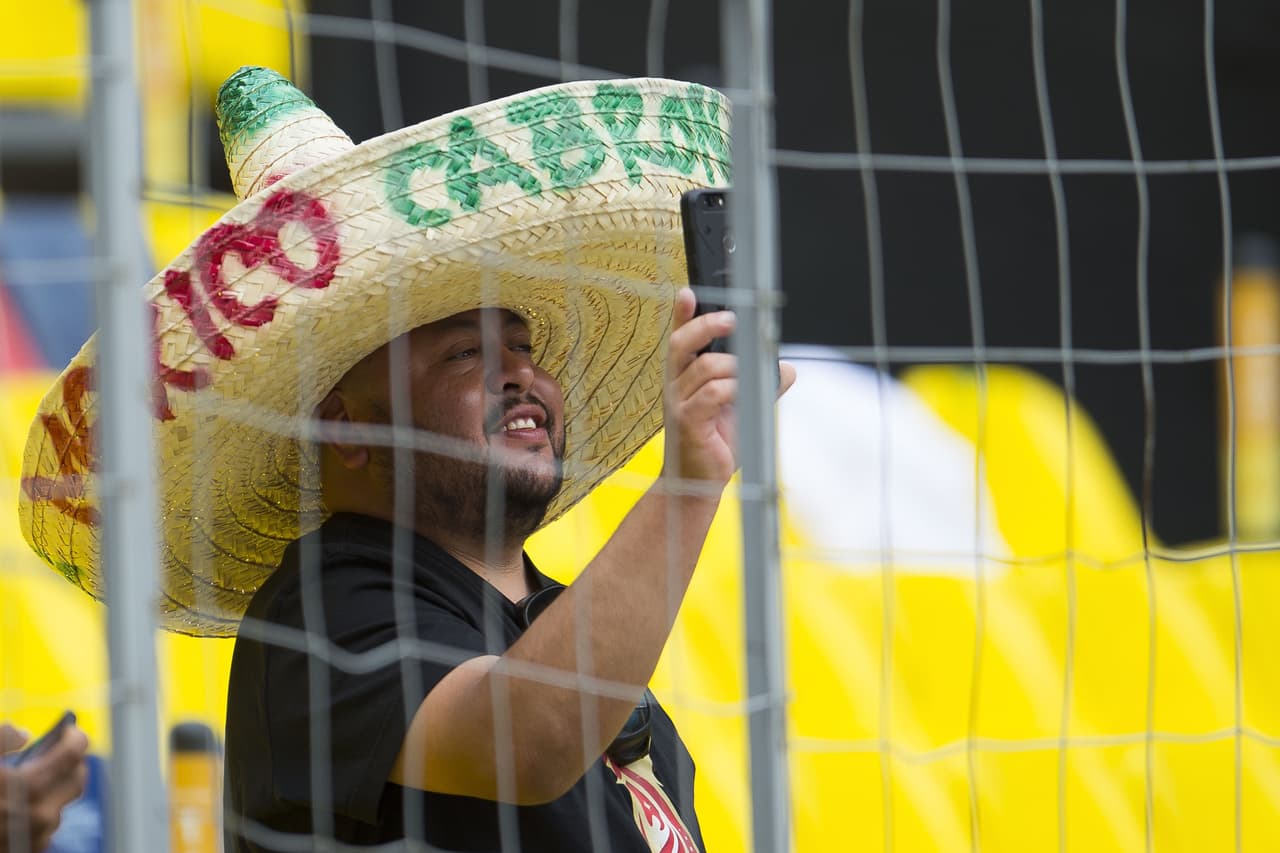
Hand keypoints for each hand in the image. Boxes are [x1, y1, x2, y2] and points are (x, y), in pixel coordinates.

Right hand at [0, 722, 89, 852]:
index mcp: (29, 786)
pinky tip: (23, 803)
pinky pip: (47, 826)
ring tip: (38, 777)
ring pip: (61, 803)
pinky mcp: (28, 851)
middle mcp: (40, 815)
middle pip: (76, 779)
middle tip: (59, 751)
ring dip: (55, 788)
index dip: (73, 737)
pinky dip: (41, 810)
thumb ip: (1, 738)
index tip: (68, 730)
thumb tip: (23, 736)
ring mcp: (36, 837)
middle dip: (71, 762)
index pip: (73, 754)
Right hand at [662, 289, 795, 488]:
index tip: (688, 293)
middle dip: (707, 325)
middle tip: (733, 319)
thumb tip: (788, 369)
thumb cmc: (716, 444)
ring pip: (707, 367)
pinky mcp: (687, 421)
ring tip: (750, 379)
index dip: (682, 315)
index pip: (680, 339)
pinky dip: (733, 389)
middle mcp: (675, 385)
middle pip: (683, 343)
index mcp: (685, 377)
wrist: (698, 483)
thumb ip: (760, 386)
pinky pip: (713, 392)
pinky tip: (743, 396)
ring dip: (735, 367)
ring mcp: (678, 402)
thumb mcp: (741, 409)